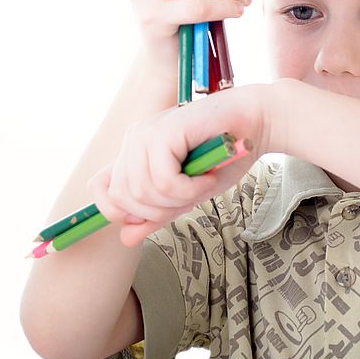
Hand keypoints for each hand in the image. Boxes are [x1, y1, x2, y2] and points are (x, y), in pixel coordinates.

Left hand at [89, 82, 276, 246]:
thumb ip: (159, 211)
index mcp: (135, 150)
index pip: (101, 187)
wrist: (257, 121)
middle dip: (160, 210)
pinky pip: (164, 181)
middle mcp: (135, 138)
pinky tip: (209, 177)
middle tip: (193, 198)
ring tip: (204, 185)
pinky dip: (189, 189)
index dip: (120, 211)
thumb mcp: (189, 192)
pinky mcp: (164, 132)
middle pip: (123, 198)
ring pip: (144, 192)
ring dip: (180, 199)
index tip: (157, 213)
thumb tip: (127, 237)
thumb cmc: (227, 154)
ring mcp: (147, 133)